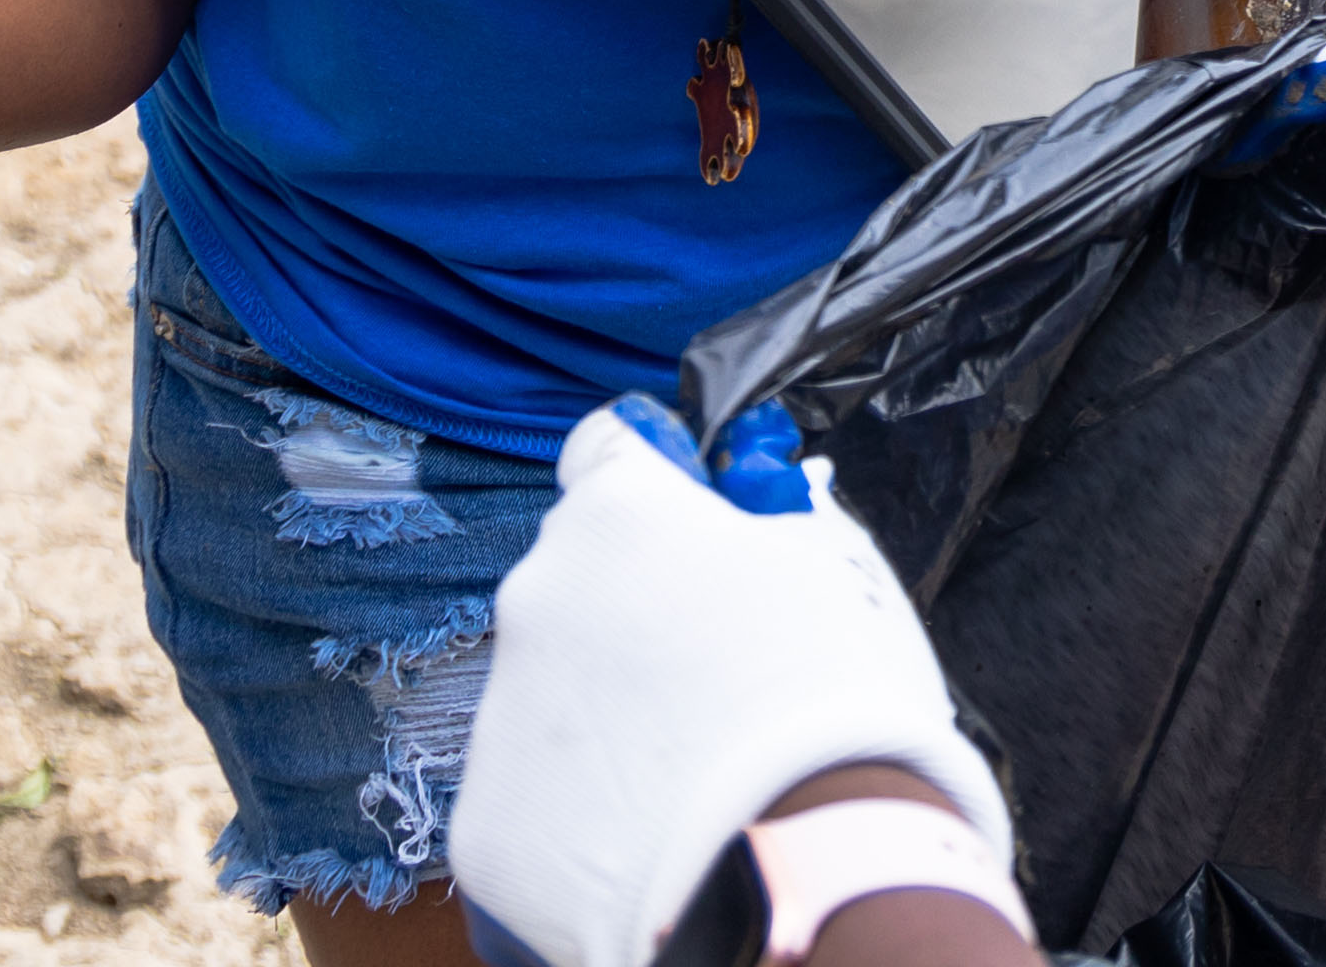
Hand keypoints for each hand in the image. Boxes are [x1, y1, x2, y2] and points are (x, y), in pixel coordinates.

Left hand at [456, 400, 1009, 966]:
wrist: (809, 874)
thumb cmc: (840, 698)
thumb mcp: (835, 564)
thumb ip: (771, 513)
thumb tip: (751, 500)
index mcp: (617, 514)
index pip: (606, 451)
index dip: (656, 487)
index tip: (694, 533)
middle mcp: (534, 595)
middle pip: (575, 582)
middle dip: (629, 614)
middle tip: (711, 677)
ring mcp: (500, 713)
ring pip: (550, 693)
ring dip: (605, 716)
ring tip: (689, 774)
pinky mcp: (485, 822)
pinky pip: (534, 795)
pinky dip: (583, 810)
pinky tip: (650, 835)